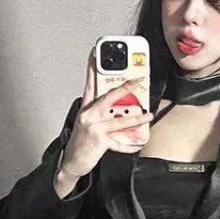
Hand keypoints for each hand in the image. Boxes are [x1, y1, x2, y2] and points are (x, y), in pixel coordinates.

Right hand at [58, 56, 153, 182]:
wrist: (71, 163)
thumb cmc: (80, 145)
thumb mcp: (86, 125)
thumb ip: (100, 114)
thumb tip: (121, 110)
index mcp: (85, 110)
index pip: (89, 85)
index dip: (92, 69)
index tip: (95, 55)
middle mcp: (89, 116)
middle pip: (109, 97)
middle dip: (126, 88)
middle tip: (138, 80)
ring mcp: (94, 128)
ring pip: (120, 120)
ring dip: (137, 118)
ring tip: (148, 115)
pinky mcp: (99, 141)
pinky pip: (120, 142)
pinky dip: (130, 144)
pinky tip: (138, 143)